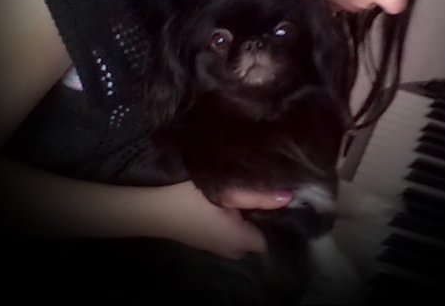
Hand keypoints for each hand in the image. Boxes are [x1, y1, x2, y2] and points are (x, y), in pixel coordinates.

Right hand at [154, 181, 291, 259]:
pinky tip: (231, 204)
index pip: (272, 238)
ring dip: (249, 218)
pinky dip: (235, 221)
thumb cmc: (191, 202)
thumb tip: (288, 196)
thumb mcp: (225, 193)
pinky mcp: (209, 241)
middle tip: (266, 193)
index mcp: (241, 242)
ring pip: (245, 234)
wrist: (155, 211)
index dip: (279, 220)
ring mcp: (219, 248)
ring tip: (250, 195)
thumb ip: (257, 196)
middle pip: (260, 236)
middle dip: (264, 218)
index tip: (283, 202)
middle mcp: (233, 250)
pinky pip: (232, 233)